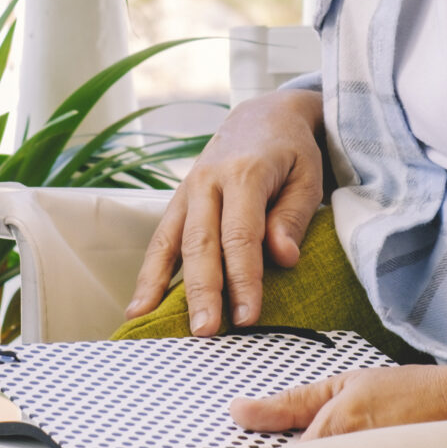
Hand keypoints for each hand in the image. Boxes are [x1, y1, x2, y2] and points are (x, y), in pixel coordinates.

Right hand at [124, 87, 325, 334]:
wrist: (262, 115)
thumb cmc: (292, 151)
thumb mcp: (307, 176)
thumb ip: (293, 216)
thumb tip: (283, 258)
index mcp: (245, 173)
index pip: (241, 235)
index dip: (244, 279)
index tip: (248, 317)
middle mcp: (208, 181)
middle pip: (201, 243)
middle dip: (201, 290)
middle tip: (204, 331)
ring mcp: (187, 190)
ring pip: (170, 241)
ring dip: (159, 285)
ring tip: (148, 322)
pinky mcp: (178, 201)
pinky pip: (160, 239)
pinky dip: (148, 273)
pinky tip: (139, 305)